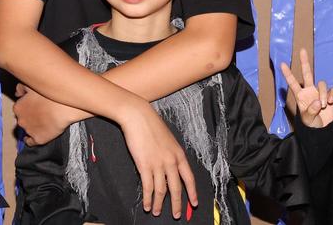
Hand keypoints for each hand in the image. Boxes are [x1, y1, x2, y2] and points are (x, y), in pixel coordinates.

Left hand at [14, 84, 82, 144]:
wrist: (64, 107)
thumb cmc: (49, 94)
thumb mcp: (31, 85)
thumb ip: (21, 88)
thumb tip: (17, 93)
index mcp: (18, 107)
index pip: (19, 109)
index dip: (27, 108)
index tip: (33, 107)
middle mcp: (20, 120)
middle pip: (22, 120)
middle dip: (29, 117)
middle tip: (40, 114)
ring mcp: (29, 131)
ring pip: (27, 130)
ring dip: (32, 127)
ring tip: (42, 124)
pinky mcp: (38, 139)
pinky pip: (31, 142)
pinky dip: (32, 140)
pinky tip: (36, 136)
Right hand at [117, 100, 197, 218]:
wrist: (138, 116)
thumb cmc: (151, 125)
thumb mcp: (168, 139)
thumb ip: (171, 154)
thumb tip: (170, 168)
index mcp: (179, 155)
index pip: (189, 178)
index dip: (192, 193)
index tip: (194, 203)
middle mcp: (171, 161)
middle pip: (176, 188)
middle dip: (177, 204)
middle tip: (177, 215)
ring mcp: (158, 164)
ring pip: (161, 190)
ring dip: (160, 204)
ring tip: (158, 213)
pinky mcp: (144, 165)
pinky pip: (148, 187)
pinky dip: (148, 198)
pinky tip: (148, 205)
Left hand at [280, 49, 332, 128]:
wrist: (322, 127)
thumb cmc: (311, 122)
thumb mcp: (308, 119)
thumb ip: (311, 111)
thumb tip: (318, 101)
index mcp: (300, 95)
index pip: (292, 83)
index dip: (288, 74)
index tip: (281, 64)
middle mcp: (309, 90)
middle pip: (307, 73)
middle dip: (304, 62)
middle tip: (302, 50)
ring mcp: (319, 91)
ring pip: (322, 84)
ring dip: (323, 94)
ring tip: (323, 105)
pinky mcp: (330, 95)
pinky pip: (332, 90)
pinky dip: (331, 95)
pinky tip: (330, 102)